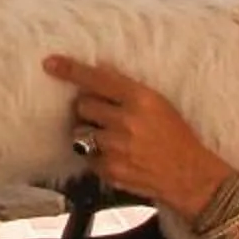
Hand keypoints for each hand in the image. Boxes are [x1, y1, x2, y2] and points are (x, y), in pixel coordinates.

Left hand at [43, 55, 224, 216]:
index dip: (71, 70)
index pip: (98, 80)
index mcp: (141, 99)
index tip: (50, 63)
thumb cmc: (175, 136)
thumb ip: (127, 89)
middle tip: (104, 116)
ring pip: (81, 132)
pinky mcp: (109, 170)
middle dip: (88, 109)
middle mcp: (126, 121)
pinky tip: (117, 156)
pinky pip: (88, 157)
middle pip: (83, 106)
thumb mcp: (158, 103)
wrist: (189, 176)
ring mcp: (116, 147)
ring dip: (90, 133)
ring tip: (112, 138)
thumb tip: (98, 70)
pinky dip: (97, 156)